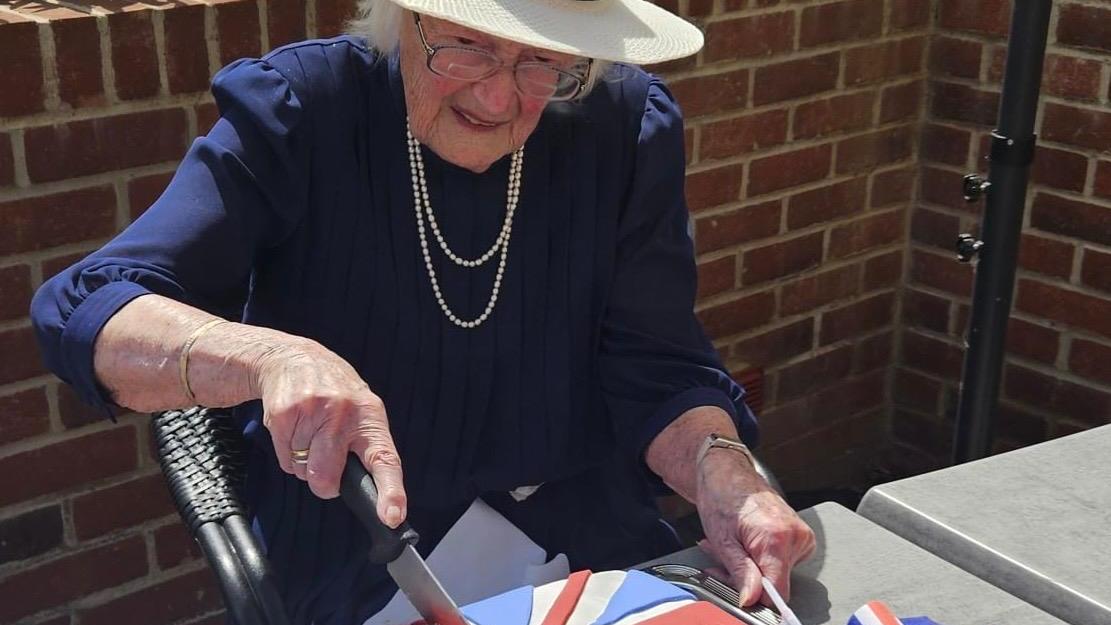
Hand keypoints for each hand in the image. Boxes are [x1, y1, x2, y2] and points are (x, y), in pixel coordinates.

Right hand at [253, 337, 406, 526]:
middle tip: (325, 464)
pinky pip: (285, 459)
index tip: (392, 516)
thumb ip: (366, 446)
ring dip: (304, 462)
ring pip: (303, 470)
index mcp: (370, 416)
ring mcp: (312, 412)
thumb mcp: (361, 410)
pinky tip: (294, 428)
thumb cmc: (334, 393)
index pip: (385, 459)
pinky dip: (287, 452)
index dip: (390, 491)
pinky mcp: (284, 414)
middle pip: (325, 478)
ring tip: (309, 432)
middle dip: (323, 483)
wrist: (293, 358)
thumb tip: (370, 493)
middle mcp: (343, 412)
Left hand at [695, 450, 814, 606]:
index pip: (778, 591)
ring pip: (778, 573)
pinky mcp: (801, 537)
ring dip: (752, 567)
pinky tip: (747, 543)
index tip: (742, 594)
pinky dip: (761, 558)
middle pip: (776, 583)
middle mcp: (796, 536)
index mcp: (777, 538)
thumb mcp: (723, 540)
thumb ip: (741, 572)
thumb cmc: (722, 496)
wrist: (729, 472)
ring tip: (735, 546)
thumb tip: (752, 599)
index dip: (758, 597)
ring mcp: (802, 536)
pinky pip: (782, 561)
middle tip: (724, 560)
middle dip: (748, 578)